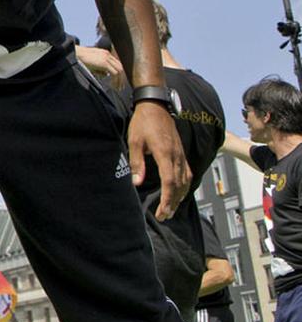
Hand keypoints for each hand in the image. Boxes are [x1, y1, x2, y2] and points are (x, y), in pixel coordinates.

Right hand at [75, 46, 124, 82]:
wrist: (75, 54)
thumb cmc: (79, 59)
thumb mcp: (91, 65)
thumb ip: (99, 69)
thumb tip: (106, 74)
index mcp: (105, 54)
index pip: (116, 64)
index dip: (119, 74)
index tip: (118, 81)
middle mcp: (107, 55)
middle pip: (120, 67)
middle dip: (121, 78)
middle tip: (120, 87)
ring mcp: (106, 58)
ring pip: (119, 70)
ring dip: (119, 80)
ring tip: (117, 88)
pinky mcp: (104, 63)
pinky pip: (114, 73)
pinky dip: (115, 80)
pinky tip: (113, 85)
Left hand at [128, 101, 189, 218]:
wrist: (155, 105)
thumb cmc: (142, 122)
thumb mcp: (134, 142)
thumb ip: (137, 163)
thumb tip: (137, 183)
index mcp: (165, 153)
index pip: (170, 182)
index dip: (168, 199)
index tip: (162, 212)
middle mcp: (176, 155)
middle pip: (180, 184)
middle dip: (173, 202)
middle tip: (165, 216)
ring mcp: (180, 153)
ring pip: (186, 179)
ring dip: (180, 196)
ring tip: (172, 209)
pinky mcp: (180, 151)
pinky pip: (187, 171)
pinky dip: (184, 185)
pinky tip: (179, 191)